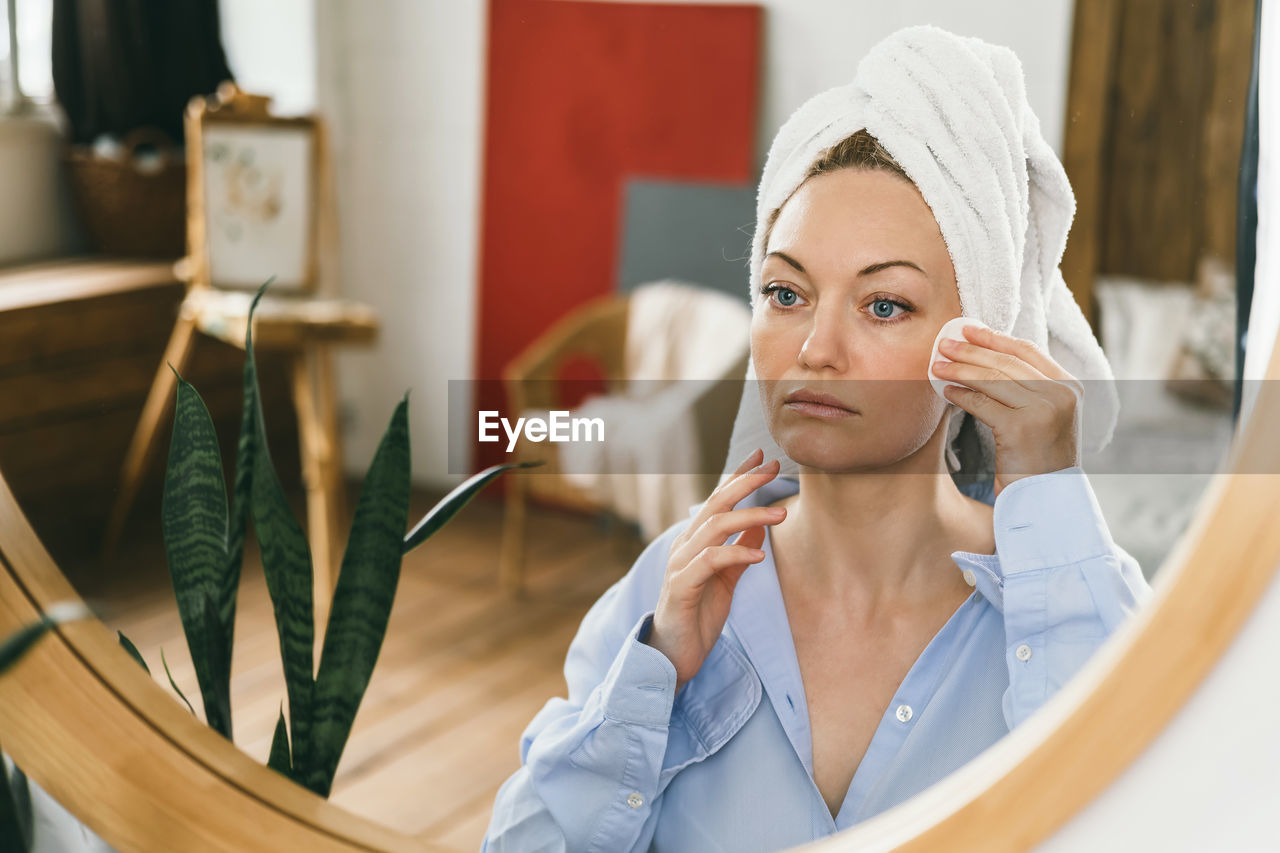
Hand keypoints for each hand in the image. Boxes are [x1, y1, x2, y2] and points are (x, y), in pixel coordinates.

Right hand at [645, 448, 786, 691]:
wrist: (672, 656)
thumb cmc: (697, 616)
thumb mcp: (726, 580)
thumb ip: (740, 551)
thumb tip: (761, 525)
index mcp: (694, 541)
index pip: (717, 500)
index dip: (739, 476)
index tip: (763, 457)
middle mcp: (684, 547)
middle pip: (715, 505)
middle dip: (745, 483)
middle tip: (773, 468)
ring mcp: (680, 566)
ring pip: (714, 528)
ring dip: (749, 517)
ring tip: (780, 514)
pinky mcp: (681, 589)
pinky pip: (709, 563)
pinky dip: (735, 554)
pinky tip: (759, 556)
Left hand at [931, 324, 1083, 498]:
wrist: (1047, 497)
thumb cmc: (1039, 457)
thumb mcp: (1044, 415)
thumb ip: (1028, 387)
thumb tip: (985, 357)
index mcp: (1070, 386)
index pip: (1027, 351)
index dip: (994, 338)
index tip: (967, 330)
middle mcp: (1061, 394)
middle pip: (1006, 362)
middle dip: (970, 351)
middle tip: (943, 344)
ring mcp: (1043, 410)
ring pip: (992, 380)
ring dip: (960, 370)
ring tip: (936, 365)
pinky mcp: (1021, 428)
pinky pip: (982, 404)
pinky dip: (961, 395)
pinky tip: (946, 391)